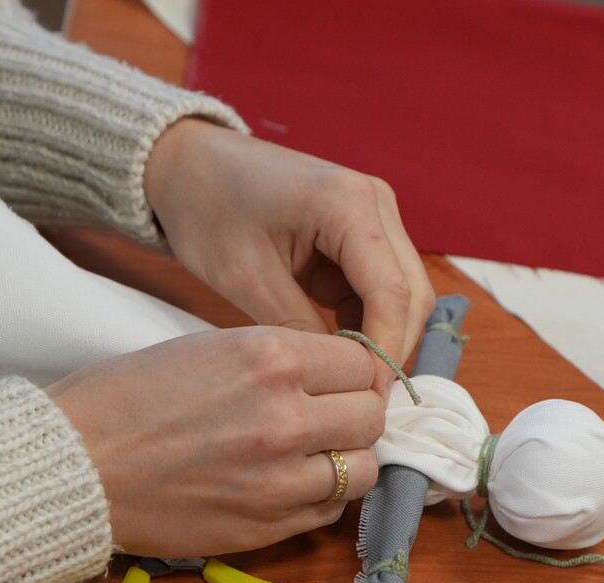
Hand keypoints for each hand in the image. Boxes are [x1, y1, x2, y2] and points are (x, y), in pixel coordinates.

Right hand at [46, 327, 381, 556]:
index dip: (353, 371)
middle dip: (356, 413)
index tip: (339, 379)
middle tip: (331, 416)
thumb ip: (278, 359)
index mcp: (268, 358)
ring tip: (316, 454)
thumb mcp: (207, 348)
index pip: (360, 362)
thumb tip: (334, 374)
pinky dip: (322, 497)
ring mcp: (279, 478)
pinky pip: (329, 511)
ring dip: (347, 460)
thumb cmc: (125, 399)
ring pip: (364, 469)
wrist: (70, 467)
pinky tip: (292, 483)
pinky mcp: (265, 526)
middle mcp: (284, 417)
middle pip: (371, 415)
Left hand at [144, 119, 434, 393]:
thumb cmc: (208, 209)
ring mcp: (375, 214)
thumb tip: (340, 379)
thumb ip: (299, 331)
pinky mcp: (365, 230)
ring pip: (404, 293)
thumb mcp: (246, 278)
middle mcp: (376, 202)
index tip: (369, 396)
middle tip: (361, 395)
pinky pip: (382, 286)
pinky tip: (339, 346)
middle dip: (391, 347)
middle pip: (412, 293)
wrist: (190, 165)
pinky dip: (368, 320)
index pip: (392, 292)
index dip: (386, 350)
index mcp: (348, 203)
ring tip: (346, 375)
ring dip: (382, 335)